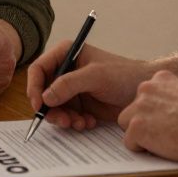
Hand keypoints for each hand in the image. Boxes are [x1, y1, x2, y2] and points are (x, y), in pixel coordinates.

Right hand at [26, 41, 151, 129]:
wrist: (143, 92)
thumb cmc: (123, 75)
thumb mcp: (95, 76)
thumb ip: (69, 84)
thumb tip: (45, 97)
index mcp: (66, 54)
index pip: (39, 69)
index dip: (34, 87)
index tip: (39, 105)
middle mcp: (66, 71)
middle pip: (43, 92)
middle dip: (51, 109)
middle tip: (63, 121)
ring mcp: (72, 89)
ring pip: (54, 107)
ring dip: (64, 118)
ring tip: (80, 123)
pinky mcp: (80, 104)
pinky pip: (67, 116)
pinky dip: (75, 122)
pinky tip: (89, 122)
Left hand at [117, 70, 177, 163]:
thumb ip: (169, 99)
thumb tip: (157, 114)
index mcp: (160, 78)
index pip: (145, 97)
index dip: (155, 113)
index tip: (170, 120)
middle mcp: (146, 88)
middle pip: (131, 110)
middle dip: (144, 123)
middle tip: (167, 133)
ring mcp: (139, 107)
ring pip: (127, 125)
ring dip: (141, 136)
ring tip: (165, 140)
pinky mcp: (136, 127)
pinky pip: (129, 143)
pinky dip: (143, 150)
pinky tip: (164, 147)